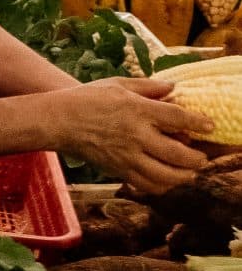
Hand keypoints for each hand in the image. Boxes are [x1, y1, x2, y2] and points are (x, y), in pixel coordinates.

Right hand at [50, 76, 213, 196]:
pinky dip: (162, 186)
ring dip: (183, 176)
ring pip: (165, 175)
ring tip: (190, 173)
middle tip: (202, 157)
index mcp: (138, 110)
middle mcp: (136, 135)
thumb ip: (148, 86)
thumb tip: (172, 88)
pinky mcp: (118, 170)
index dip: (199, 123)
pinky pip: (147, 185)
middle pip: (178, 153)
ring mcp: (127, 156)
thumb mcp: (118, 84)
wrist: (60, 120)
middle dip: (197, 158)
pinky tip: (167, 180)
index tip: (210, 127)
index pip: (178, 118)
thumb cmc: (87, 98)